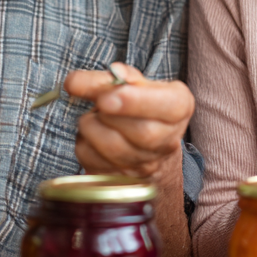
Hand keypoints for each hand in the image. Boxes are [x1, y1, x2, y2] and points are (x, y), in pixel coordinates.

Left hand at [63, 63, 193, 179]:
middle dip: (110, 117)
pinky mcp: (125, 179)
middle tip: (97, 104)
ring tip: (92, 117)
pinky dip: (84, 145)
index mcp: (179, 106)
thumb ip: (108, 77)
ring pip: (116, 150)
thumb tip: (77, 81)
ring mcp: (149, 163)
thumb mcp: (132, 82)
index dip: (135, 102)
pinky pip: (96, 163)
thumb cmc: (138, 103)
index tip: (104, 98)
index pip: (169, 106)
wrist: (144, 140)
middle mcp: (169, 138)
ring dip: (92, 128)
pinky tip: (90, 135)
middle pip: (143, 133)